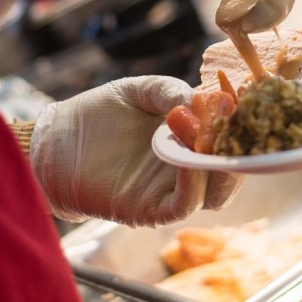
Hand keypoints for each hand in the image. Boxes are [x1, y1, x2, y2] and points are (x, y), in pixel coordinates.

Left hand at [29, 76, 242, 226]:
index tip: (245, 99)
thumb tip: (200, 101)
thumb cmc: (98, 114)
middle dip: (240, 149)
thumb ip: (170, 91)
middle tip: (237, 121)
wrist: (56, 140)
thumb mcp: (139, 91)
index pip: (232, 140)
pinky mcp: (151, 211)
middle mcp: (188, 170)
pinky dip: (194, 182)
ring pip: (215, 193)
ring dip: (220, 166)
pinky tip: (189, 156)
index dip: (243, 122)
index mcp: (192, 140)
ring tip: (212, 137)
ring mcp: (171, 192)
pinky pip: (184, 203)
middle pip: (233, 172)